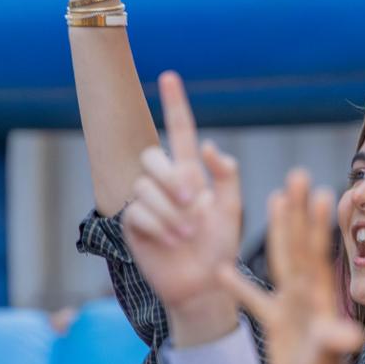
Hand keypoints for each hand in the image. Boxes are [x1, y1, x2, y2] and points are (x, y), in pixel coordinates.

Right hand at [123, 72, 242, 336]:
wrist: (203, 286)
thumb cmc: (220, 248)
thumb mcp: (232, 209)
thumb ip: (226, 175)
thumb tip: (208, 145)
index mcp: (192, 173)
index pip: (180, 131)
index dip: (174, 104)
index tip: (169, 77)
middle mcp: (165, 183)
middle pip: (154, 157)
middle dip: (174, 179)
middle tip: (196, 205)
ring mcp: (146, 202)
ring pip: (146, 186)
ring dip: (171, 211)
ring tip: (187, 234)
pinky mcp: (132, 224)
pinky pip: (137, 211)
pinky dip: (159, 225)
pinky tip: (171, 241)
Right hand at [217, 171, 362, 363]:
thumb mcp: (326, 360)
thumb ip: (332, 343)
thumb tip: (349, 335)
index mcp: (315, 296)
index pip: (314, 251)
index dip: (315, 221)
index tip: (320, 189)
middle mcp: (304, 294)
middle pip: (298, 244)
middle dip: (298, 210)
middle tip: (298, 174)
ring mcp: (290, 306)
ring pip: (282, 260)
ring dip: (279, 230)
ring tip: (275, 198)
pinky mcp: (276, 323)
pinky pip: (254, 300)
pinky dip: (239, 286)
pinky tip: (221, 271)